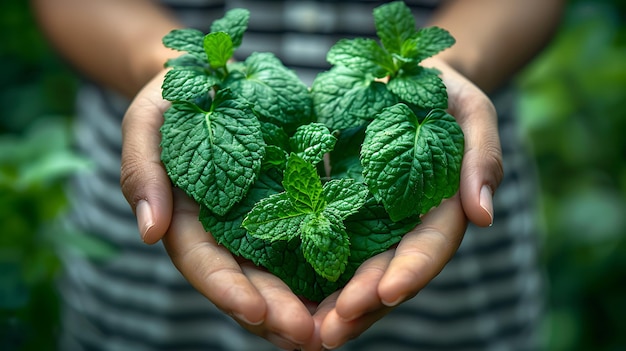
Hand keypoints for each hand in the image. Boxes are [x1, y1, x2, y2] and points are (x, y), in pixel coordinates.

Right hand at [120, 70, 315, 349]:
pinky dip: (335, 261)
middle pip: (251, 281)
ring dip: (310, 303)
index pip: (206, 265)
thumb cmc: (176, 98)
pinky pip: (318, 234)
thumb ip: (142, 173)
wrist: (219, 78)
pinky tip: (358, 281)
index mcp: (190, 222)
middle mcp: (230, 232)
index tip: (256, 313)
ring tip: (337, 326)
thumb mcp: (147, 123)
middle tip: (308, 336)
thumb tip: (151, 233)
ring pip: (287, 272)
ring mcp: (267, 220)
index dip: (229, 291)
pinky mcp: (299, 201)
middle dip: (277, 312)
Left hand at [312, 59, 503, 348]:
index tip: (387, 292)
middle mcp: (404, 226)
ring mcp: (370, 222)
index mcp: (441, 210)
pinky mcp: (339, 209)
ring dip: (333, 304)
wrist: (403, 79)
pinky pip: (324, 242)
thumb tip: (483, 215)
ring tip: (305, 330)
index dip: (411, 272)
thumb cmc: (444, 94)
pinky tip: (282, 292)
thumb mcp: (472, 113)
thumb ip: (482, 158)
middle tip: (331, 331)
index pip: (429, 248)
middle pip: (388, 273)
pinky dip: (307, 270)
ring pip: (355, 272)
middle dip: (363, 305)